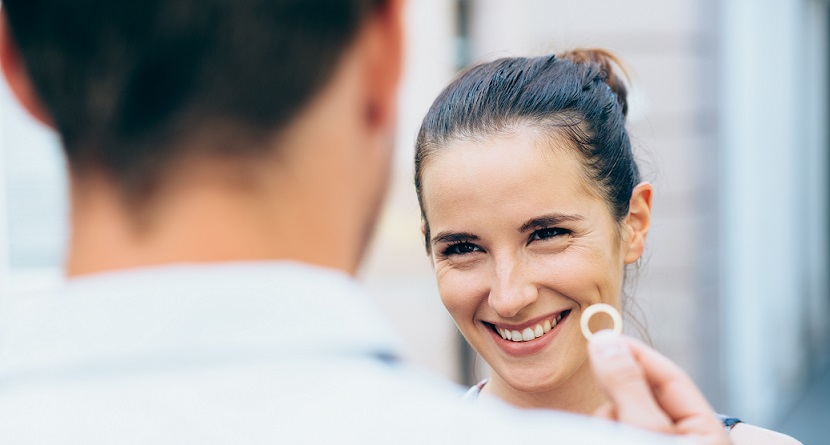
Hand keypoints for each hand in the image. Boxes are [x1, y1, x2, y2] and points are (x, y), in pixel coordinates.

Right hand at [588, 331, 730, 444]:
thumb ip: (628, 387)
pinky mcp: (632, 444)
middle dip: (618, 396)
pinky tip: (600, 439)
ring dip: (607, 421)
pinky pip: (612, 428)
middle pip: (641, 395)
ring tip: (610, 437)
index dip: (637, 353)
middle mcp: (681, 438)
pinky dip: (603, 432)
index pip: (671, 378)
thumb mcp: (645, 430)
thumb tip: (606, 340)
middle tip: (601, 390)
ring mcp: (655, 443)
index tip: (604, 337)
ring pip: (619, 414)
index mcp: (705, 432)